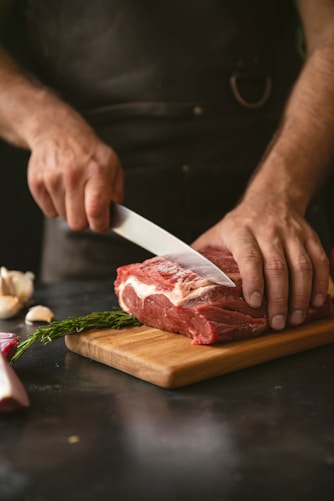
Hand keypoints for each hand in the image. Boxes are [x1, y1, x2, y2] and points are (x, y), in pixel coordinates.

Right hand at [27, 105, 123, 232]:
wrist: (56, 131)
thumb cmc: (87, 150)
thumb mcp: (112, 164)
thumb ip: (116, 191)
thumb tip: (115, 214)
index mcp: (96, 172)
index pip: (95, 211)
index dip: (100, 225)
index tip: (102, 224)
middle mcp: (73, 175)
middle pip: (77, 223)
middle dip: (85, 221)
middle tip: (87, 208)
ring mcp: (52, 179)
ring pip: (64, 218)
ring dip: (71, 212)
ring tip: (74, 193)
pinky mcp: (37, 183)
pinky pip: (49, 212)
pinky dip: (56, 207)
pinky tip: (61, 191)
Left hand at [192, 194, 328, 329]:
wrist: (271, 197)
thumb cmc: (240, 223)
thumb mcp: (216, 233)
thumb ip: (200, 255)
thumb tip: (176, 277)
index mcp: (241, 232)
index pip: (249, 257)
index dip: (254, 281)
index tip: (255, 303)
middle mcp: (268, 231)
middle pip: (278, 266)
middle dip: (279, 298)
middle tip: (278, 322)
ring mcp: (292, 234)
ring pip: (301, 266)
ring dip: (301, 295)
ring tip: (296, 318)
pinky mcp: (309, 237)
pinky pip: (318, 261)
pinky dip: (320, 283)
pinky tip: (316, 301)